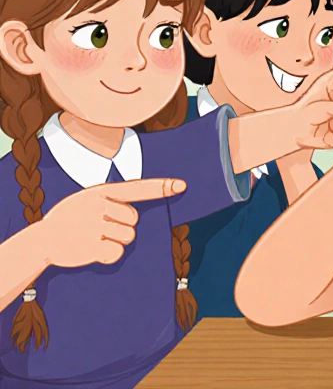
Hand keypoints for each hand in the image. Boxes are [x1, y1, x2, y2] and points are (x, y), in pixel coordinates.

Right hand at [39, 178, 186, 267]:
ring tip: (94, 238)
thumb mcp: (88, 200)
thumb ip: (112, 199)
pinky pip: (117, 253)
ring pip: (128, 237)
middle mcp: (97, 206)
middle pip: (134, 219)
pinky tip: (93, 251)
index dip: (160, 187)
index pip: (136, 187)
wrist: (42, 239)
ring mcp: (93, 226)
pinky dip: (109, 256)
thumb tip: (141, 205)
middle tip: (100, 228)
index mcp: (99, 191)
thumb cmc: (72, 218)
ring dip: (116, 241)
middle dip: (123, 226)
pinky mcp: (90, 247)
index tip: (181, 186)